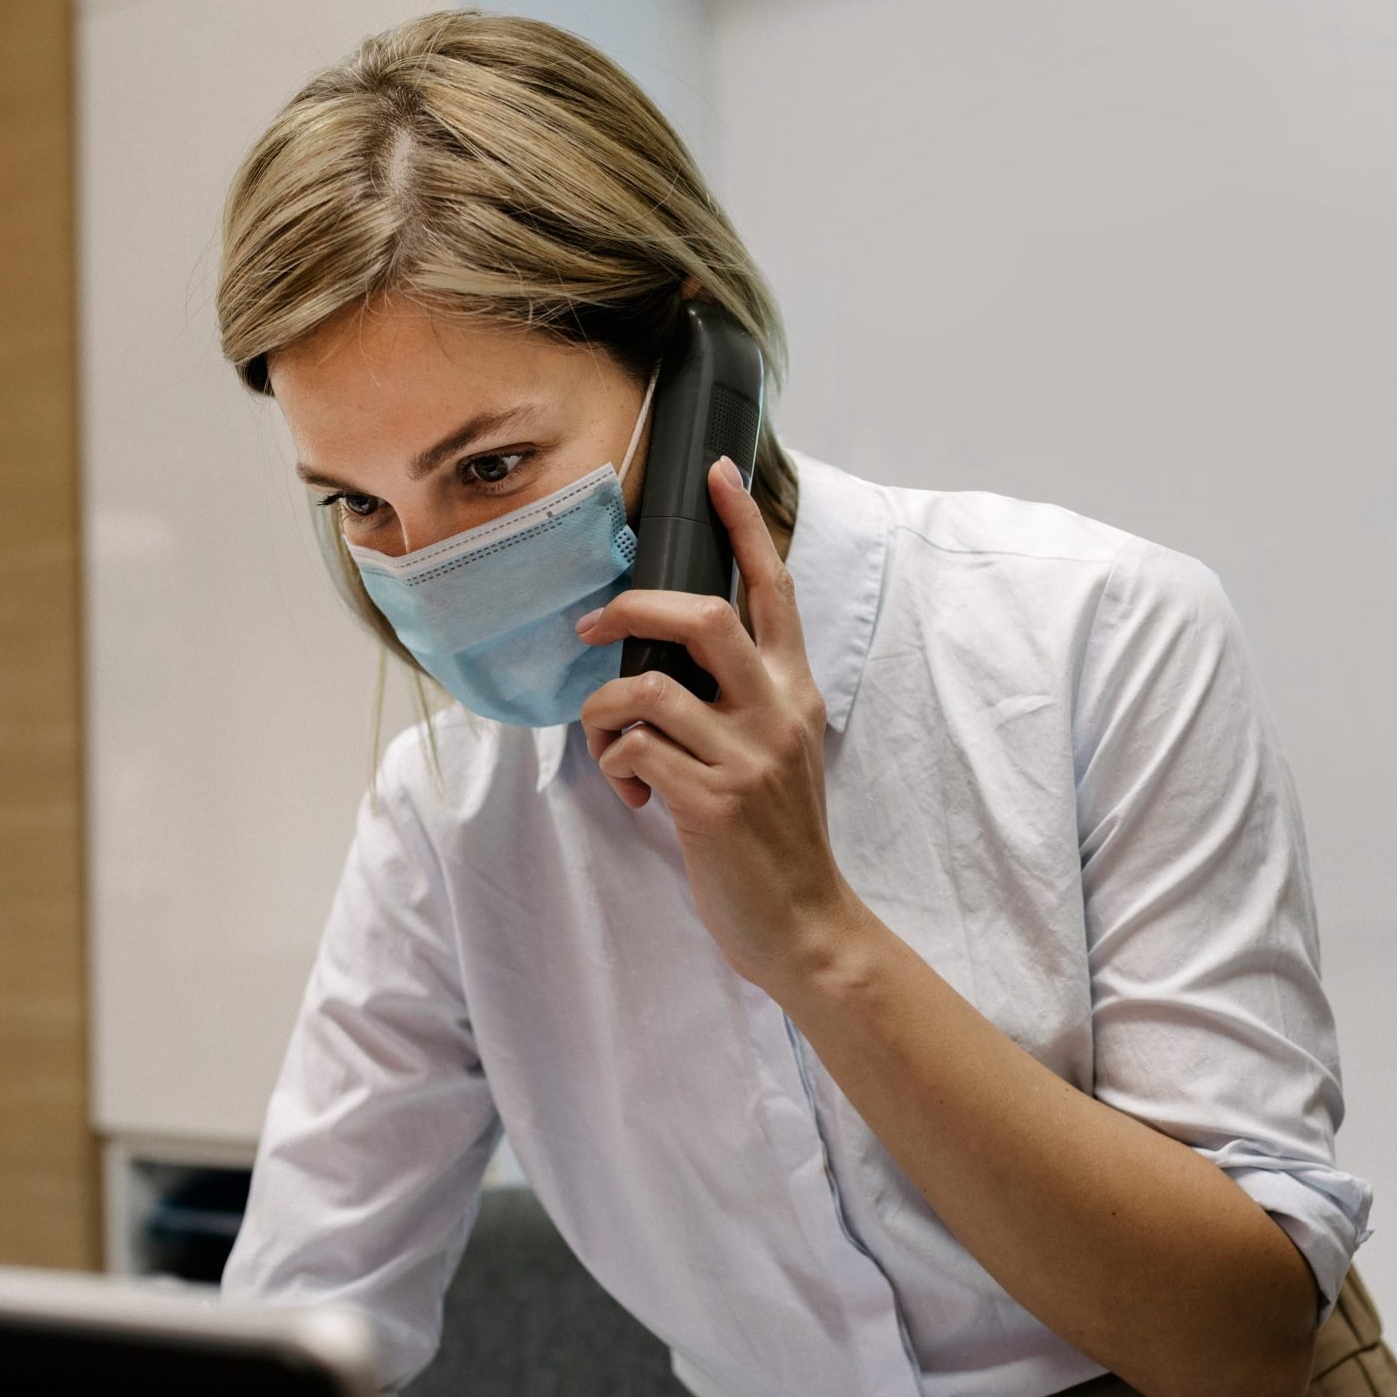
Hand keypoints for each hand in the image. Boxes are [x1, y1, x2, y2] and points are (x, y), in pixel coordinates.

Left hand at [574, 457, 857, 992]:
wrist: (805, 924)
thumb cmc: (777, 838)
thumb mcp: (777, 752)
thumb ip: (742, 701)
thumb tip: (665, 663)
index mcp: (795, 691)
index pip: (774, 589)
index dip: (745, 525)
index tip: (718, 473)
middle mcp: (778, 712)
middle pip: (705, 616)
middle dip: (633, 607)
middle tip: (590, 626)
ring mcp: (748, 757)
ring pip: (649, 687)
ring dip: (606, 711)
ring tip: (612, 746)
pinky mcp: (714, 802)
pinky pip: (635, 750)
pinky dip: (615, 767)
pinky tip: (636, 797)